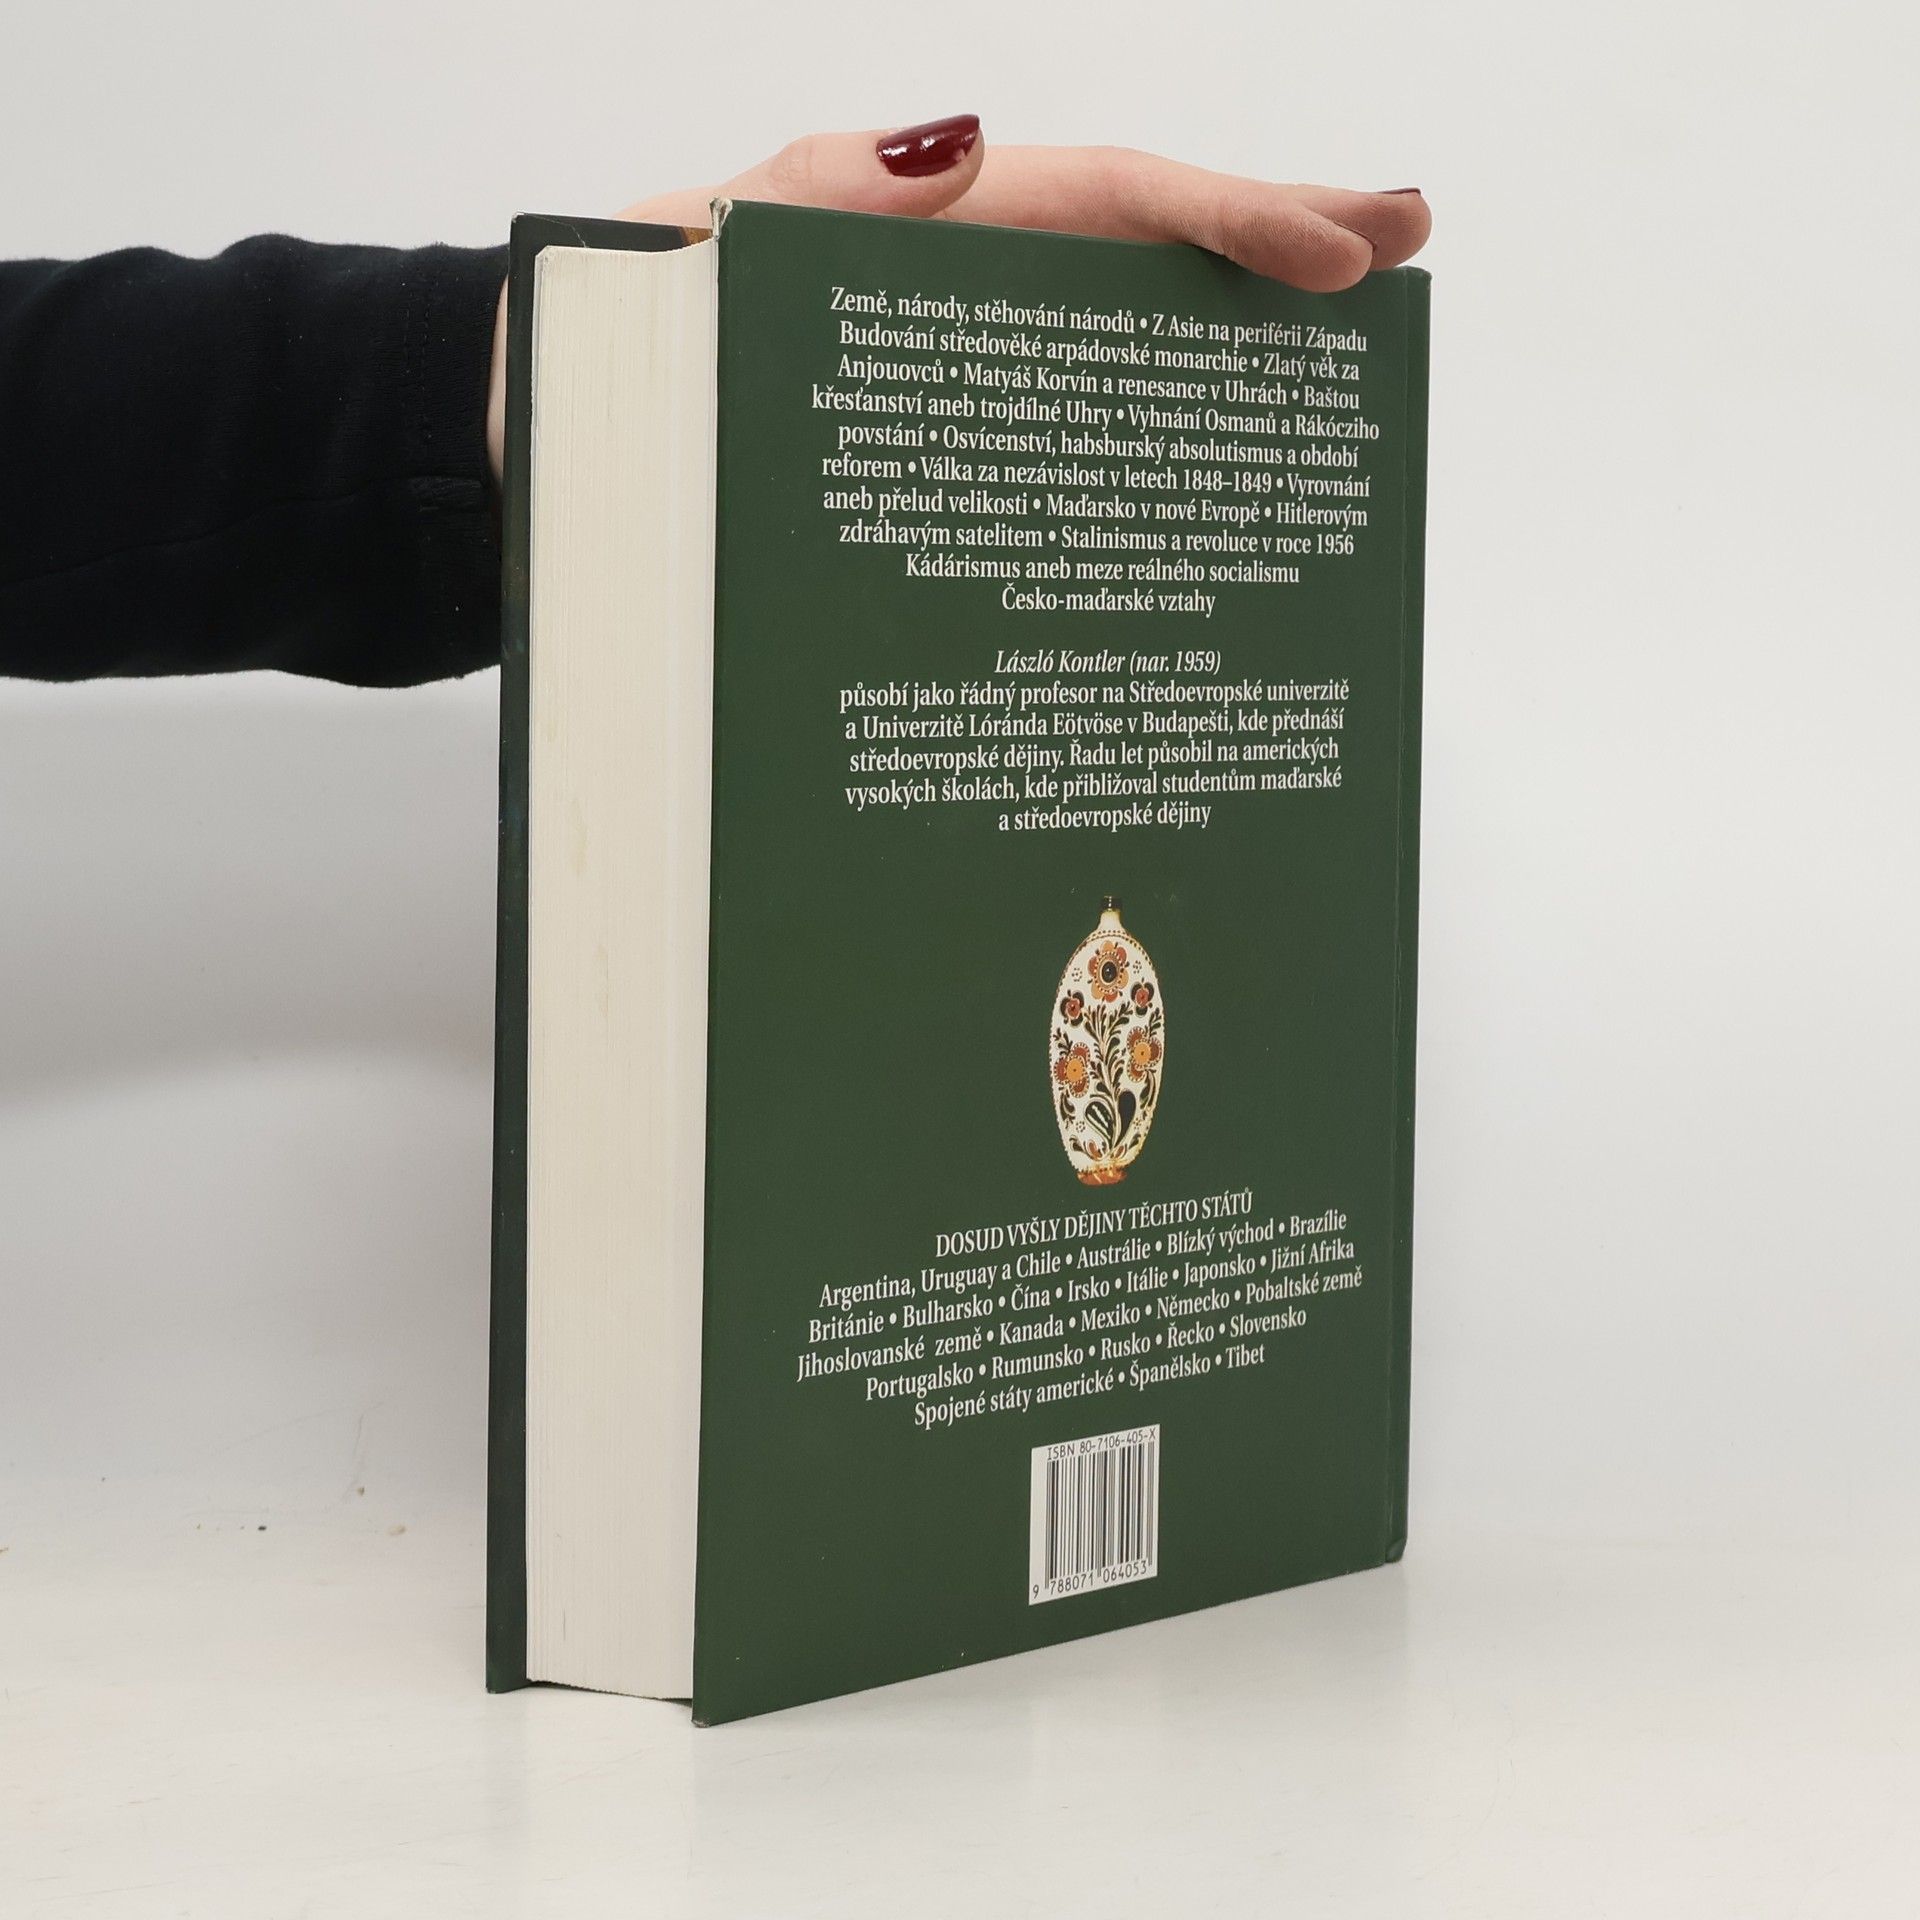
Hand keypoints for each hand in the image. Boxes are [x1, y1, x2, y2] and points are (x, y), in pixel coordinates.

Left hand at [485, 118, 1430, 476]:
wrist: (524, 454)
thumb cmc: (592, 347)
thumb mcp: (682, 252)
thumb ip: (810, 201)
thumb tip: (969, 151)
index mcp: (905, 229)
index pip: (1098, 199)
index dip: (1224, 218)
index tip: (1345, 248)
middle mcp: (945, 295)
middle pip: (1132, 257)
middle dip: (1270, 242)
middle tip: (1404, 247)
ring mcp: (941, 382)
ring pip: (1104, 351)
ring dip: (1223, 352)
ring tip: (1344, 365)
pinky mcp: (920, 468)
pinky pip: (1041, 448)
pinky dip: (1126, 459)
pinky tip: (1193, 497)